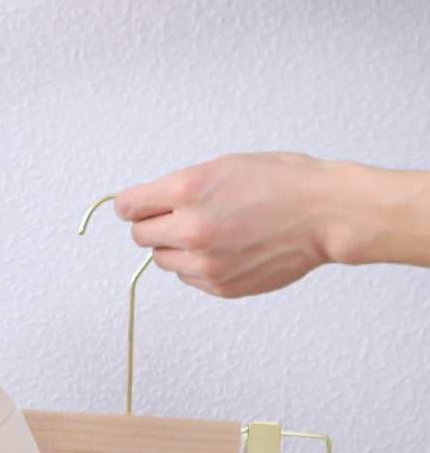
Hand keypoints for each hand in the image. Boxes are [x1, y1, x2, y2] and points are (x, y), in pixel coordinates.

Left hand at [114, 154, 339, 298]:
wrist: (325, 213)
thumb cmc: (284, 183)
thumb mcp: (224, 166)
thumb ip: (179, 187)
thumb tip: (147, 202)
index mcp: (188, 190)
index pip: (128, 207)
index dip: (131, 206)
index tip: (134, 207)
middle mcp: (191, 228)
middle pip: (139, 236)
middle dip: (153, 225)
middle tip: (177, 216)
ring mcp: (204, 262)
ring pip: (161, 259)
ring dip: (175, 247)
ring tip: (210, 230)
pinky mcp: (218, 285)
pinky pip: (187, 277)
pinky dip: (197, 265)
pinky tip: (225, 247)